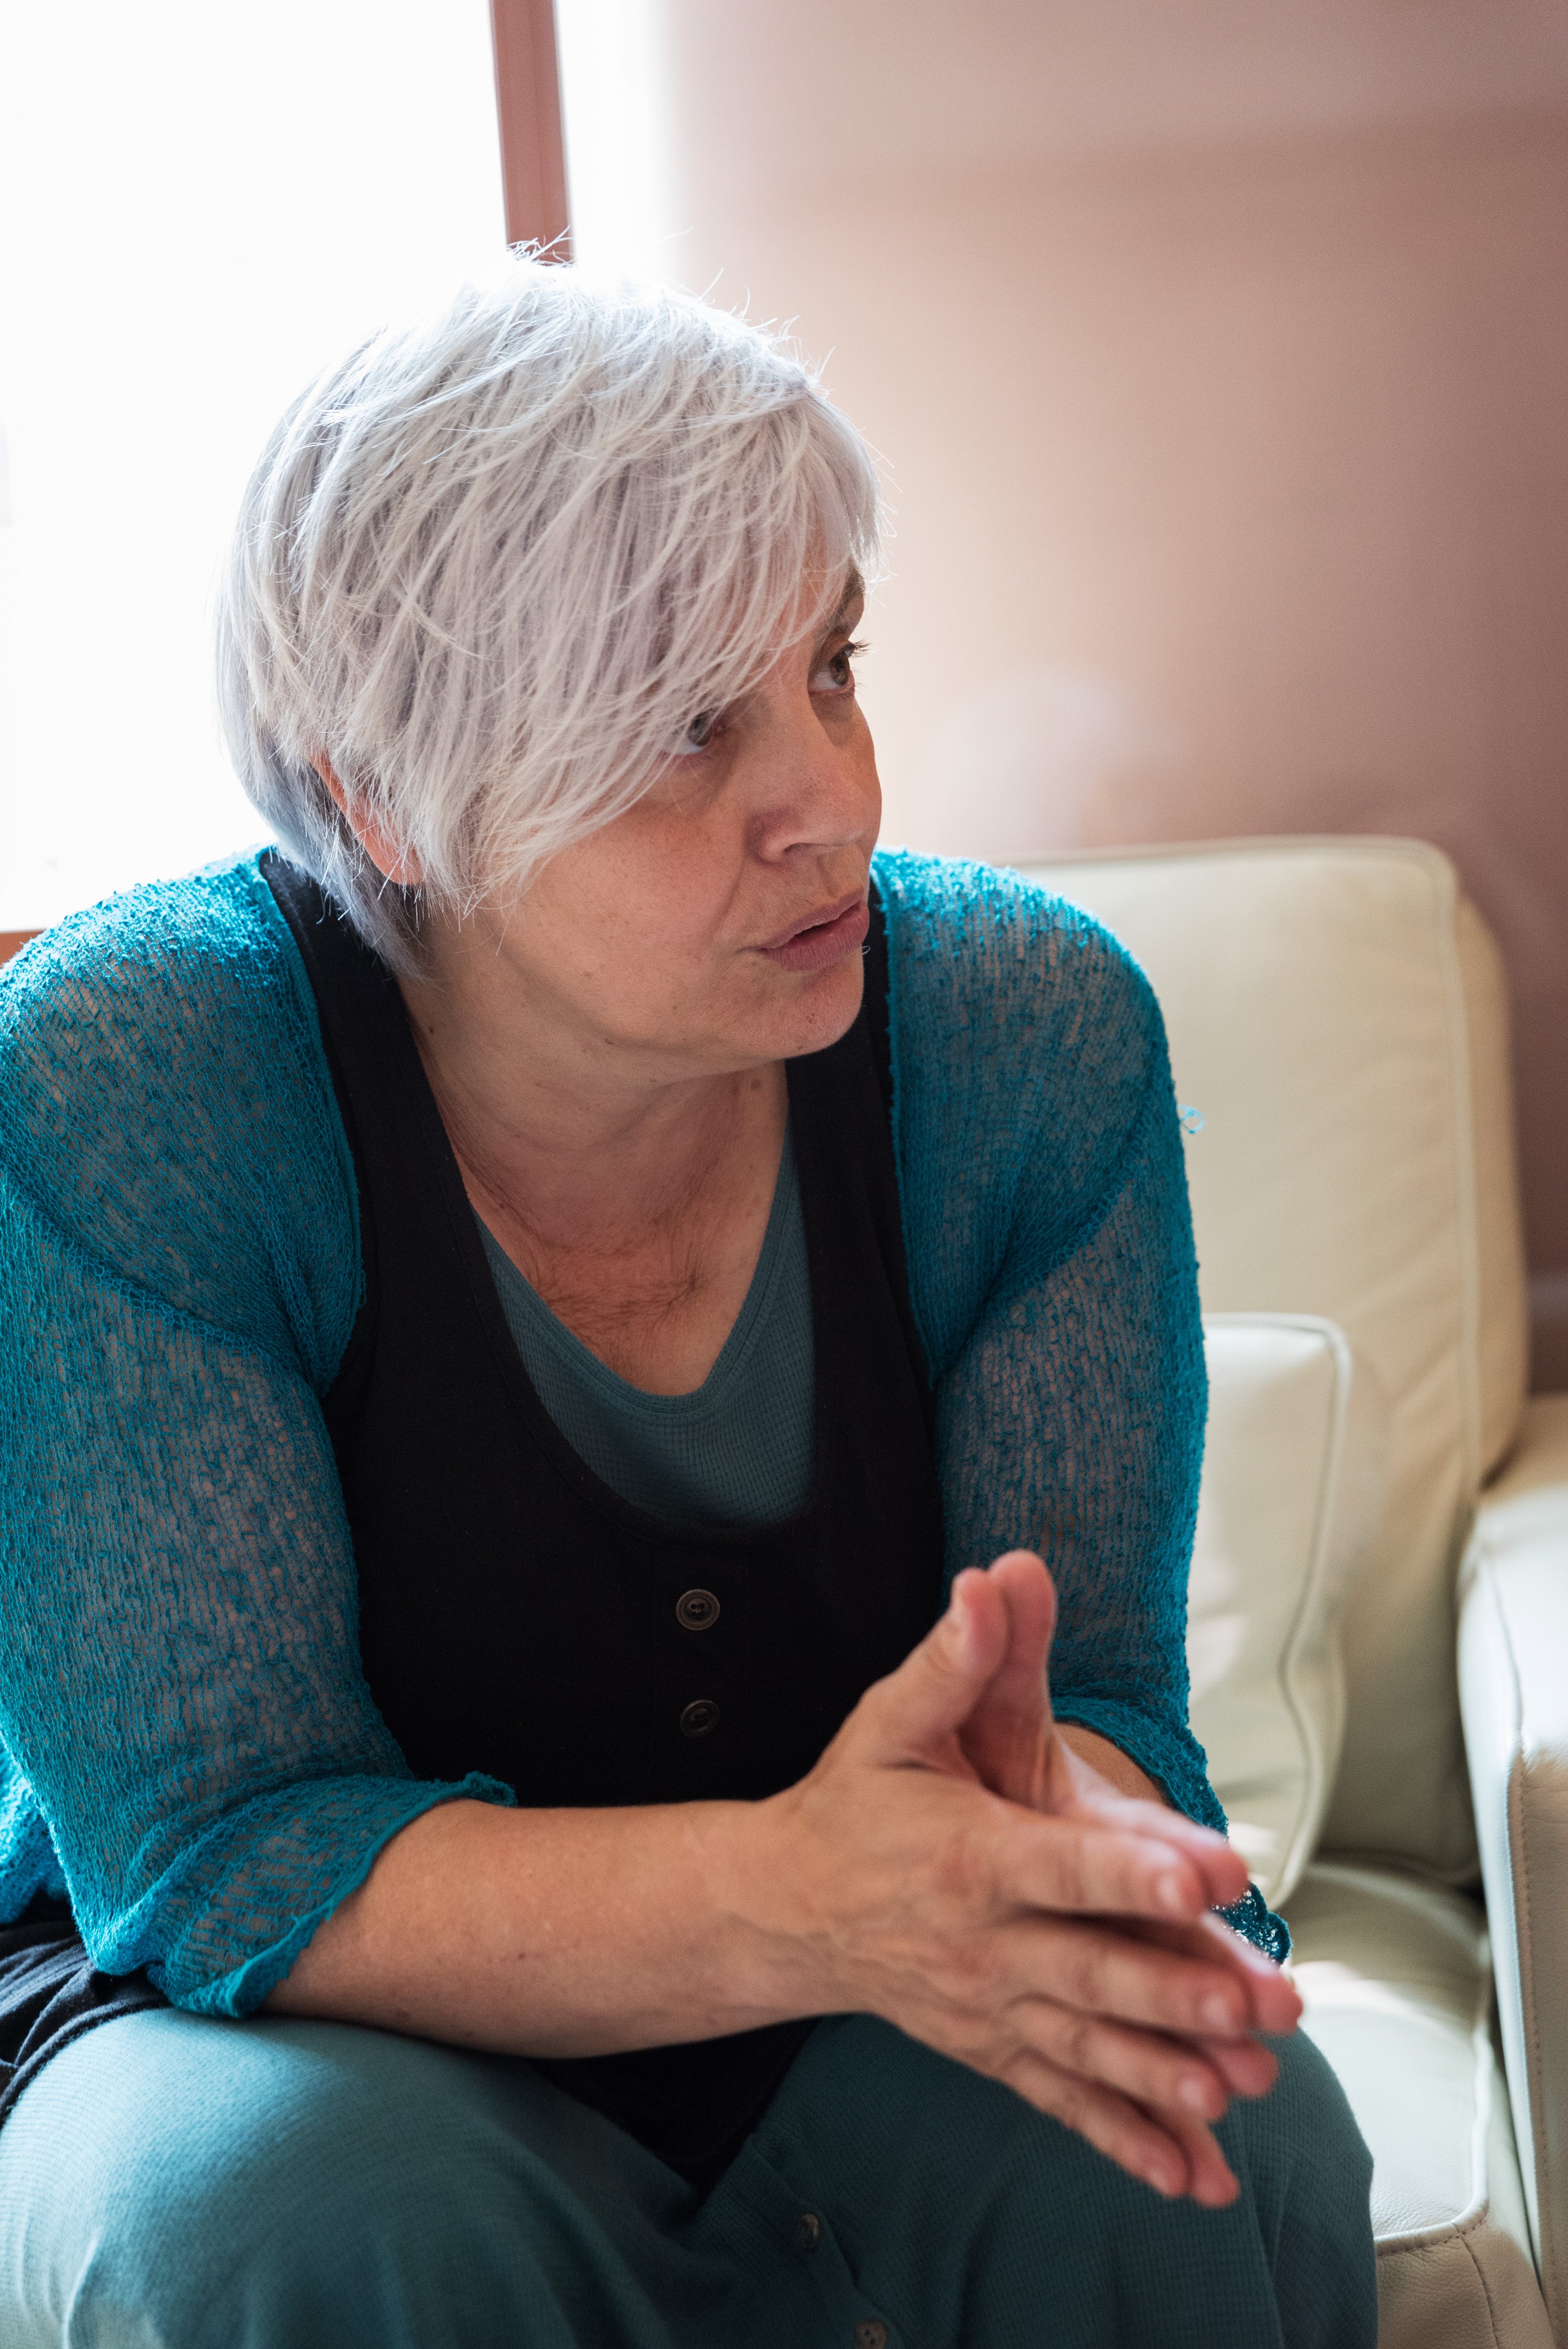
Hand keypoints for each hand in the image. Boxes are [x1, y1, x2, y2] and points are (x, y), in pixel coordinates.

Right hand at [757, 1552, 1299, 2204]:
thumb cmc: (850, 1801)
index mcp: (967, 1856)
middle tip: (1256, 2000)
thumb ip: (957, 1658)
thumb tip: (997, 1579)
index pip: (1061, 1865)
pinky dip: (1124, 2142)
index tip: (1209, 1876)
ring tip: (1241, 2089)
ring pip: (1086, 2044)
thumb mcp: (891, 1719)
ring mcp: (985, 2008)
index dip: (1134, 1871)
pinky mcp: (990, 2049)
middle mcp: (978, 1942)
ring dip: (1165, 2072)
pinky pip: (1061, 2100)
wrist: (782, 1907)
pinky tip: (1190, 2178)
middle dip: (1175, 1987)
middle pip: (1089, 1968)